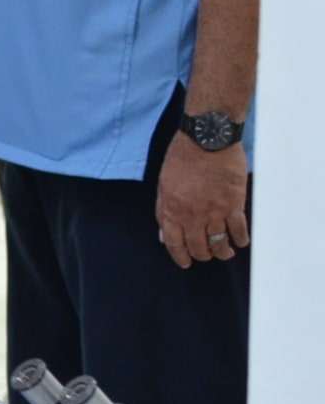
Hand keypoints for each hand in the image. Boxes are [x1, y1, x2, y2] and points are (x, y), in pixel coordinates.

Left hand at [154, 133, 250, 269]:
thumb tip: (164, 234)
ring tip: (225, 252)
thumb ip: (164, 210)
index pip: (174, 243)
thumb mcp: (163, 184)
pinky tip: (241, 241)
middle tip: (206, 255)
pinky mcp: (234, 204)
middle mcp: (193, 215)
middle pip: (199, 246)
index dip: (180, 257)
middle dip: (202, 255)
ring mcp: (215, 211)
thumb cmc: (182, 158)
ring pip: (219, 242)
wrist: (207, 140)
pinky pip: (239, 230)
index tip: (186, 263)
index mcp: (172, 210)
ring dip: (222, 252)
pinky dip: (241, 239)